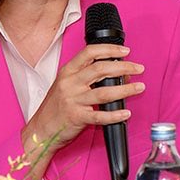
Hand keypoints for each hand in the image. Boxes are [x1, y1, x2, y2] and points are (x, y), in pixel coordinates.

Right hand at [20, 43, 144, 175]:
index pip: (90, 53)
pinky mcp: (77, 117)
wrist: (40, 130)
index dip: (109, 49)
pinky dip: (115, 115)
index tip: (125, 51)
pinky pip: (100, 116)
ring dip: (125, 89)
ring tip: (139, 88)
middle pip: (100, 69)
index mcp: (67, 72)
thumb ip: (87, 78)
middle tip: (138, 68)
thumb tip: (117, 73)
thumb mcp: (67, 86)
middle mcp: (70, 83)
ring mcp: (73, 100)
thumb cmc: (55, 108)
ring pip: (104, 92)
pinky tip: (125, 113)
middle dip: (123, 67)